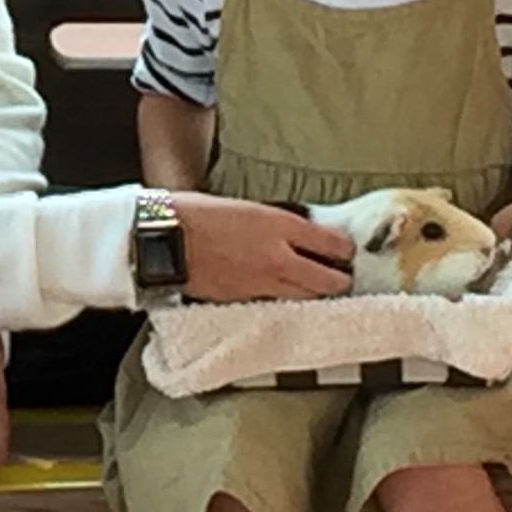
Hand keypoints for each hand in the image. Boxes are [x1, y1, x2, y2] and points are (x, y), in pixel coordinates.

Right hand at [172, 193, 353, 300]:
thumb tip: (297, 234)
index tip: (346, 251)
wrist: (165, 239)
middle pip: (330, 280)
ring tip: (321, 289)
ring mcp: (264, 283)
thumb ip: (275, 224)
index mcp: (279, 225)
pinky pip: (281, 304)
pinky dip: (291, 301)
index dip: (345, 250)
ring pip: (309, 297)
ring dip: (319, 294)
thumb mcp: (245, 207)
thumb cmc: (197, 214)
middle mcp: (279, 257)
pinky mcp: (247, 300)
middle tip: (341, 276)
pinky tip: (289, 295)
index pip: (332, 244)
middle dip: (340, 279)